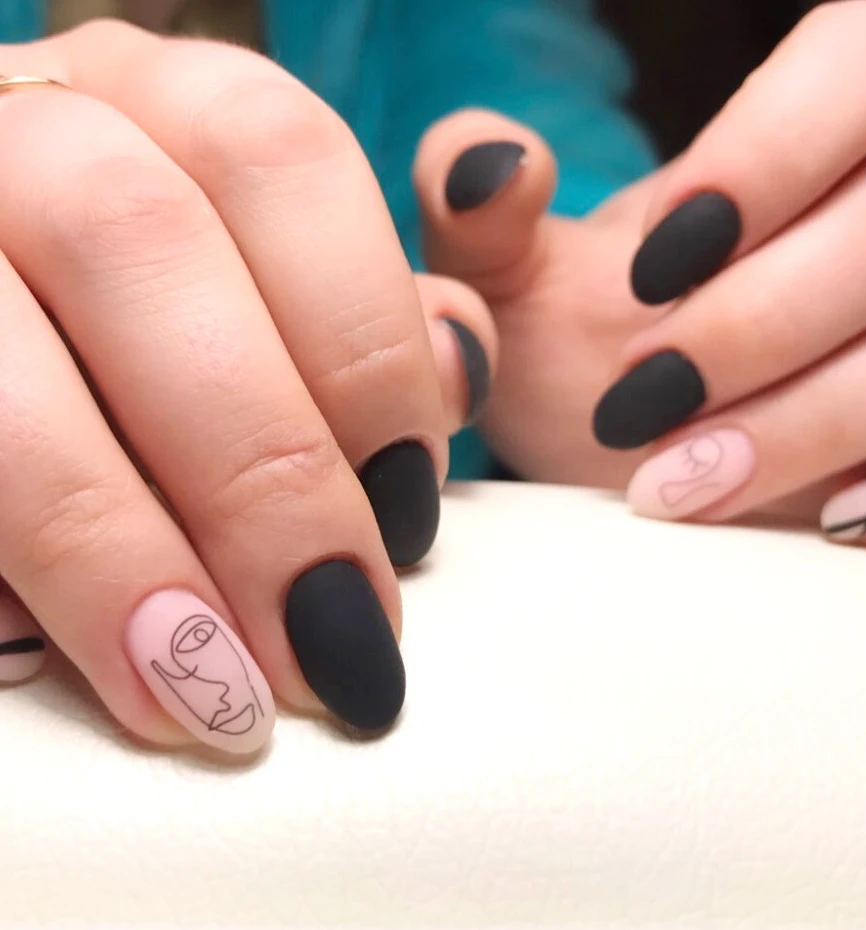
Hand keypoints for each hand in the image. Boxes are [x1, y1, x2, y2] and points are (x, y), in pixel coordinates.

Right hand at [0, 20, 496, 753]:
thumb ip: (385, 313)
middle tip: (336, 638)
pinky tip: (76, 662)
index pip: (283, 161)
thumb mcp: (299, 287)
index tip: (410, 507)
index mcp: (170, 104)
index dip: (362, 347)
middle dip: (261, 473)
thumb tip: (458, 368)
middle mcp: (37, 128)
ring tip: (217, 694)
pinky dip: (18, 576)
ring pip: (8, 381)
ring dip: (124, 554)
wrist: (49, 328)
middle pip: (142, 249)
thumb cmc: (200, 325)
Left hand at [416, 0, 865, 545]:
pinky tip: (825, 518)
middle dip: (763, 320)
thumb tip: (496, 168)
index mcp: (797, 152)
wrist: (625, 454)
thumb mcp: (511, 284)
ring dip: (809, 423)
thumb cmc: (573, 358)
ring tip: (680, 484)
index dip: (777, 148)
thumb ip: (475, 209)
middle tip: (641, 396)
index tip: (655, 263)